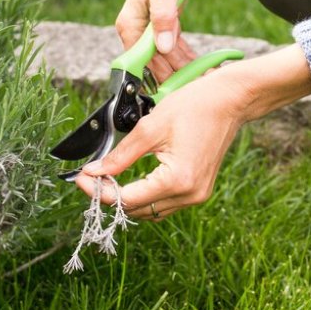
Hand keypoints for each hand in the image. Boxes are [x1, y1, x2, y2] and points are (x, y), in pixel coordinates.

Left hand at [76, 45, 310, 219]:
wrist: (230, 100)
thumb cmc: (195, 106)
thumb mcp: (150, 128)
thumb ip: (120, 155)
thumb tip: (93, 172)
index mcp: (177, 180)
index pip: (127, 198)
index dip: (99, 192)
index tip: (79, 180)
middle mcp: (189, 195)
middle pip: (138, 209)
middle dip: (110, 196)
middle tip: (90, 177)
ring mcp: (197, 195)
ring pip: (151, 210)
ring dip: (128, 198)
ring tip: (106, 179)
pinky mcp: (199, 190)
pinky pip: (165, 202)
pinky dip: (146, 195)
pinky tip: (131, 179)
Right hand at [116, 0, 222, 81]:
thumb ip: (163, 18)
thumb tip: (161, 48)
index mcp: (129, 23)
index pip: (140, 60)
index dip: (159, 76)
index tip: (177, 90)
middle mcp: (136, 30)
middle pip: (154, 62)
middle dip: (176, 76)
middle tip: (198, 87)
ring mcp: (150, 29)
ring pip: (166, 58)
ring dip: (184, 70)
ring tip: (205, 80)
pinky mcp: (164, 26)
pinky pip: (175, 48)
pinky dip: (187, 57)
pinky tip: (202, 67)